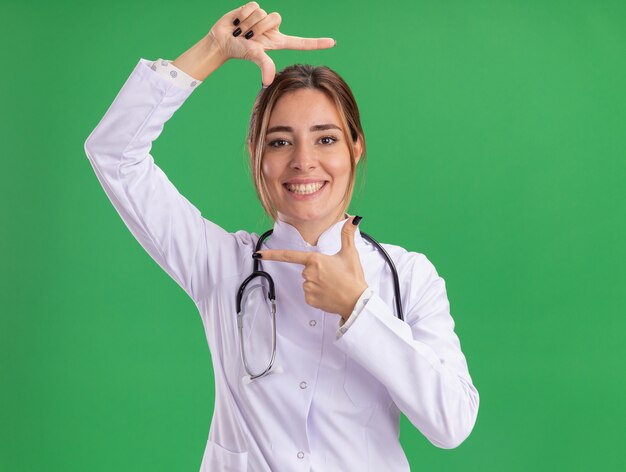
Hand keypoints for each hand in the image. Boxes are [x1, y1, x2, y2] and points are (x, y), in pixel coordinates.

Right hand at [207, 1, 335, 84]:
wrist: (222, 41)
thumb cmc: (239, 51)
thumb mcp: (254, 56)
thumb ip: (264, 64)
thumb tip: (267, 82)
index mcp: (278, 42)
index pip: (301, 43)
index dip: (317, 43)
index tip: (333, 43)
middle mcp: (273, 29)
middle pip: (275, 18)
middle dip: (259, 27)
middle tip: (248, 37)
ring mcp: (264, 18)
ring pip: (263, 12)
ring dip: (249, 22)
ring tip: (242, 31)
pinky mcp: (254, 8)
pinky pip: (253, 6)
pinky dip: (243, 14)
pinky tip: (238, 22)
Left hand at [256, 216, 367, 319]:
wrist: (356, 302)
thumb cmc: (353, 277)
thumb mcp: (350, 253)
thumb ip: (348, 234)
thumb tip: (353, 218)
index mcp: (315, 260)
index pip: (289, 255)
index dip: (271, 255)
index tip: (258, 254)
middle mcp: (308, 273)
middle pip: (306, 269)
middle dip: (317, 271)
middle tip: (334, 275)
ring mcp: (308, 287)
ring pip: (308, 282)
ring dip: (318, 283)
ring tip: (333, 285)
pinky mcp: (309, 299)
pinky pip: (309, 294)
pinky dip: (318, 294)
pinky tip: (329, 294)